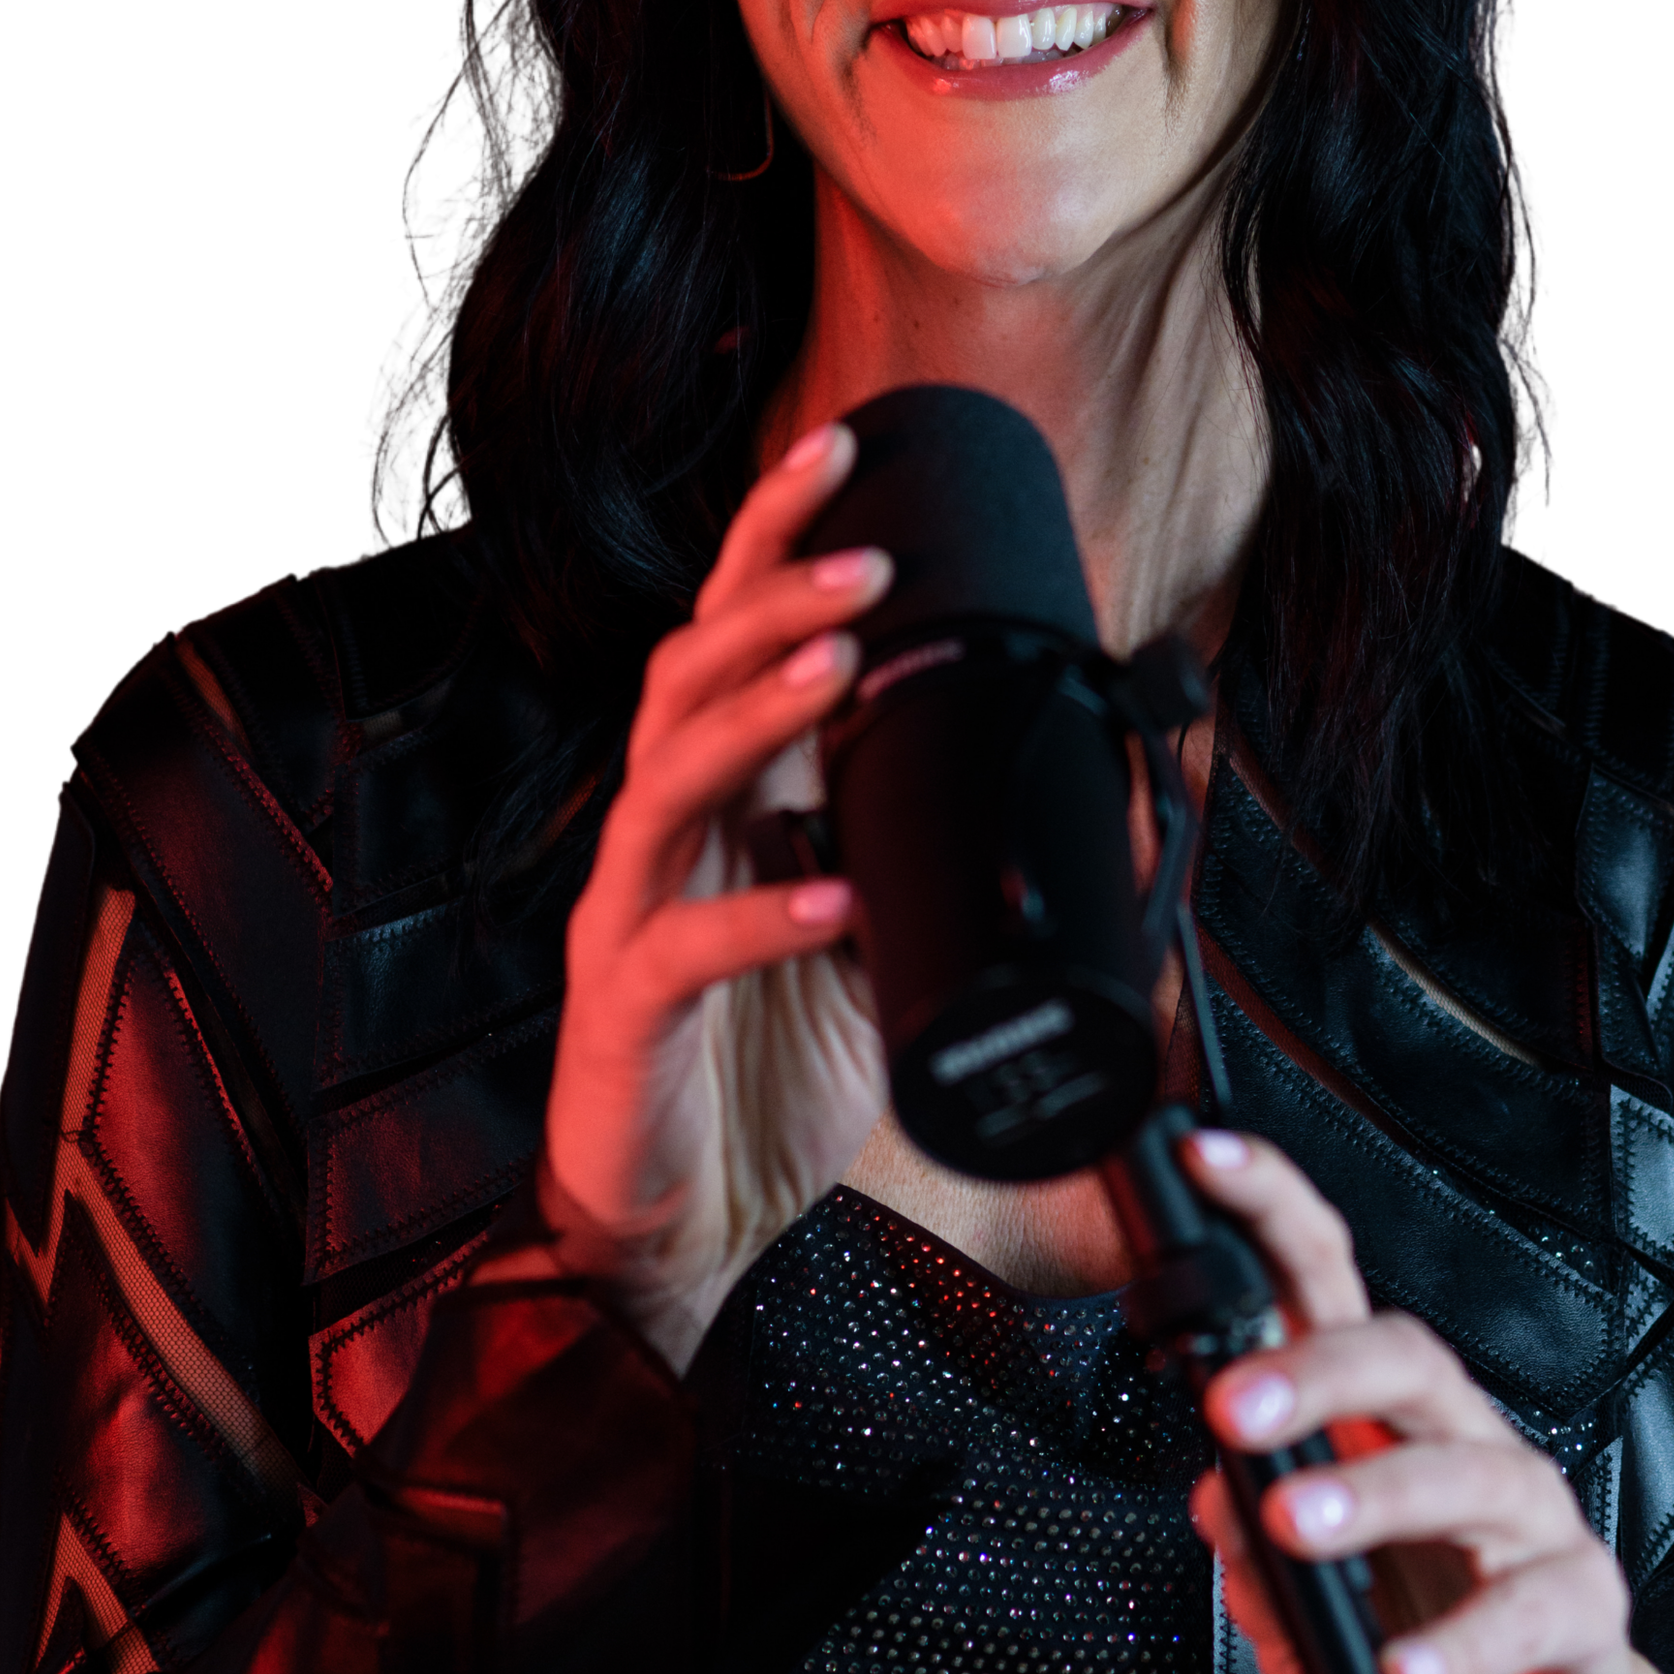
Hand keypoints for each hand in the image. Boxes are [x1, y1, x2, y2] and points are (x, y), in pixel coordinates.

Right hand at [534, 422, 888, 1371]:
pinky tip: (828, 895)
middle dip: (770, 601)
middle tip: (863, 557)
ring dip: (758, 713)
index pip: (733, 636)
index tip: (843, 449)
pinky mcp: (625, 1012)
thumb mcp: (867, 935)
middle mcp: (664, 837)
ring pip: (671, 780)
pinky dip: (760, 915)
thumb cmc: (765, 1068)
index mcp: (720, 803)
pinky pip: (683, 946)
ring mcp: (628, 917)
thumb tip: (1048, 779)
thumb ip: (915, 849)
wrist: (688, 1224)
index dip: (775, 538)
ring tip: (837, 659)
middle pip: (687, 675)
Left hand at [1182, 1130, 1673, 1673]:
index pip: (1326, 1283)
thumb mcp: (1299, 1584)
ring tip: (1296, 1530)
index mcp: (1381, 1411)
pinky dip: (1459, 1646)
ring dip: (1372, 1497)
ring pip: (1465, 1473)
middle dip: (1316, 1371)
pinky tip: (1400, 1669)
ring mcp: (1531, 1517)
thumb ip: (1251, 1535)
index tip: (1201, 1159)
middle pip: (1405, 1358)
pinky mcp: (1581, 1605)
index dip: (1270, 1209)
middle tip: (1234, 1406)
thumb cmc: (1410, 1618)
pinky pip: (1527, 1612)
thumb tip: (1215, 1488)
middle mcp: (1461, 1437)